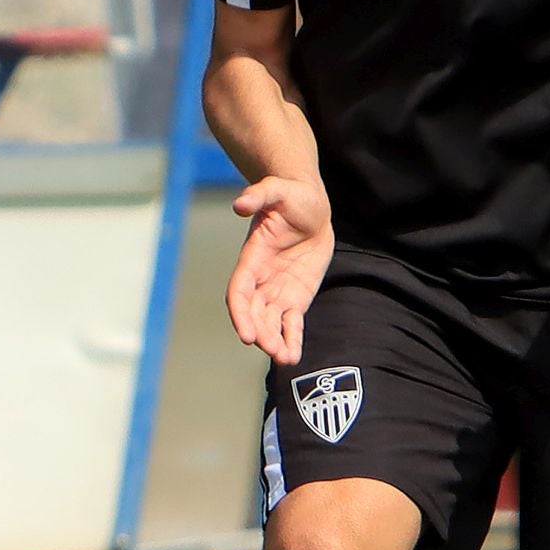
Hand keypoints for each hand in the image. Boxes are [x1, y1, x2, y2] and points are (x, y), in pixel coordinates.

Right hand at [227, 176, 332, 365]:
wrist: (310, 205)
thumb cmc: (291, 196)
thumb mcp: (278, 190)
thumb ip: (260, 195)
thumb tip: (240, 204)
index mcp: (251, 259)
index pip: (239, 292)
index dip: (241, 313)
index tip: (245, 334)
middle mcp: (261, 280)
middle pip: (254, 313)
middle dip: (260, 332)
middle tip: (271, 349)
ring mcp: (278, 290)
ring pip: (271, 322)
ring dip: (275, 341)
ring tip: (285, 359)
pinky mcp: (296, 296)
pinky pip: (292, 321)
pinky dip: (292, 338)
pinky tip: (293, 355)